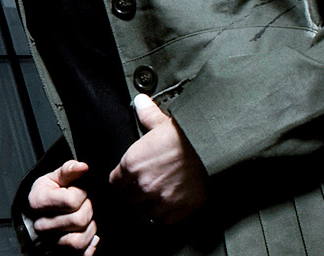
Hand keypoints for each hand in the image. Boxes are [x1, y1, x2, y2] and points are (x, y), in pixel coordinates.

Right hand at [28, 159, 99, 252]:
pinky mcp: (61, 252)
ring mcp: (50, 241)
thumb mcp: (54, 177)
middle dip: (88, 210)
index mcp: (38, 202)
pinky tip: (88, 233)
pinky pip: (82, 253)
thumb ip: (68, 170)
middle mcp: (41, 225)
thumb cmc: (46, 194)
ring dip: (90, 228)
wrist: (37, 213)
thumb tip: (83, 167)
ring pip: (80, 240)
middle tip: (84, 204)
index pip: (71, 200)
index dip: (81, 193)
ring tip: (86, 218)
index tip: (78, 191)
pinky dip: (90, 243)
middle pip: (78, 221)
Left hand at [109, 93, 207, 224]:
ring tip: (151, 205)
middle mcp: (143, 185)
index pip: (115, 184)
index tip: (124, 184)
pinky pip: (165, 222)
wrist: (209, 147)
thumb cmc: (183, 134)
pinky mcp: (180, 209)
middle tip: (138, 196)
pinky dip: (165, 218)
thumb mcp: (160, 121)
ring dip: (147, 210)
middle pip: (128, 201)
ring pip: (145, 215)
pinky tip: (166, 210)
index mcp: (132, 164)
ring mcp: (161, 199)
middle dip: (132, 199)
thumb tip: (139, 101)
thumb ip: (146, 114)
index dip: (119, 184)